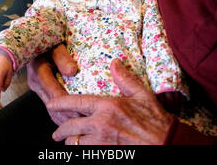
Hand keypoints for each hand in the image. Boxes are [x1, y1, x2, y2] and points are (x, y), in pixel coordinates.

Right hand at [27, 44, 79, 124]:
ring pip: (50, 108)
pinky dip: (59, 115)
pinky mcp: (41, 90)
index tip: (79, 111)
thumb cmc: (48, 41)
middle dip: (67, 115)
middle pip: (52, 104)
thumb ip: (63, 58)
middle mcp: (36, 82)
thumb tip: (72, 71)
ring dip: (63, 118)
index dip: (67, 103)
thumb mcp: (56, 46)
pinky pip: (50, 105)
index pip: (54, 92)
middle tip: (82, 123)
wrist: (35, 40)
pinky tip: (69, 121)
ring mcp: (37, 87)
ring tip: (77, 127)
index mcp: (39, 71)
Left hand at [47, 59, 172, 144]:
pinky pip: (85, 154)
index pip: (76, 103)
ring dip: (71, 143)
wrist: (166, 143)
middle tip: (56, 134)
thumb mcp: (142, 95)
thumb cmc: (155, 120)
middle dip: (59, 132)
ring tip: (70, 142)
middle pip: (70, 128)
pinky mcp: (106, 154)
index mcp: (107, 106)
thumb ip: (125, 78)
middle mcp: (101, 124)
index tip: (51, 104)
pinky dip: (81, 152)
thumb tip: (115, 62)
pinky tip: (83, 149)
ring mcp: (102, 142)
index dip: (59, 103)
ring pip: (75, 144)